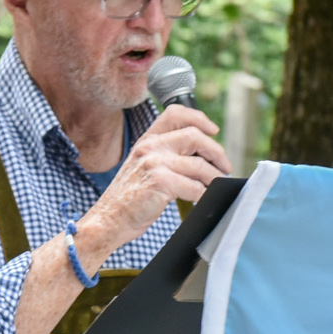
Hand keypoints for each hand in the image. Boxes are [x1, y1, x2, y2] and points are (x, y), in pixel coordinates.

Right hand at [73, 105, 228, 261]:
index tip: (213, 131)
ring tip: (216, 185)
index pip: (175, 113)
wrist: (108, 220)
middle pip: (194, 136)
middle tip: (224, 166)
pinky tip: (201, 199)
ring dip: (214, 177)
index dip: (199, 118)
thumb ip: (164, 155)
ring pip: (199, 164)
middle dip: (216, 152)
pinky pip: (195, 186)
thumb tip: (201, 155)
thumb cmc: (128, 199)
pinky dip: (203, 194)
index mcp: (146, 141)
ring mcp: (154, 164)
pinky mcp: (160, 183)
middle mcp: (150, 147)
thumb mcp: (142, 167)